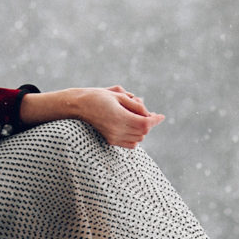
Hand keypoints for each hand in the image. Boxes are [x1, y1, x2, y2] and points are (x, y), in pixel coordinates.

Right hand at [19, 85, 163, 147]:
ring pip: (138, 139)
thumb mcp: (117, 95)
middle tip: (148, 113)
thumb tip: (148, 113)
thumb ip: (135, 104)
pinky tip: (131, 127)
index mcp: (120, 117)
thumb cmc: (96, 96)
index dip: (155, 120)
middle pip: (143, 131)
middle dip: (148, 122)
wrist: (76, 106)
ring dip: (142, 130)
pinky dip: (135, 137)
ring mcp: (113, 137)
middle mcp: (117, 130)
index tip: (161, 116)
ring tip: (138, 118)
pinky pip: (129, 144)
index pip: (145, 123)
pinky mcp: (109, 140)